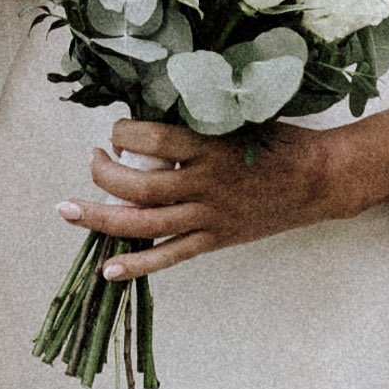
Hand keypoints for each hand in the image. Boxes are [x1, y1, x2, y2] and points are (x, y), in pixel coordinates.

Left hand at [67, 116, 327, 281]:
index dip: (124, 131)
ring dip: (101, 217)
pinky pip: (169, 257)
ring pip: (144, 223)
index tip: (118, 129)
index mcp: (212, 146)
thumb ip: (197, 121)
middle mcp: (207, 184)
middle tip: (93, 158)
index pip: (153, 136)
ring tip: (69, 208)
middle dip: (102, 173)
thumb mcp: (240, 118)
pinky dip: (137, 265)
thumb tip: (148, 118)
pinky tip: (108, 270)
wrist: (320, 179)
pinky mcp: (216, 239)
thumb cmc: (280, 141)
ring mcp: (210, 216)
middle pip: (138, 185)